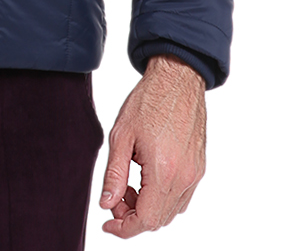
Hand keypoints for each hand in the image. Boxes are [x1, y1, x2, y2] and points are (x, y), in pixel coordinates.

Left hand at [99, 54, 205, 237]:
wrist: (177, 78)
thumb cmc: (149, 100)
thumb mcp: (121, 135)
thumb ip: (114, 174)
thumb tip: (107, 204)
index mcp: (164, 171)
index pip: (146, 220)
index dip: (124, 228)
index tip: (109, 223)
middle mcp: (184, 178)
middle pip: (159, 220)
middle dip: (133, 216)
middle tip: (116, 196)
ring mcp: (195, 174)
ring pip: (171, 211)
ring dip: (148, 208)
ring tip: (130, 183)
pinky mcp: (199, 167)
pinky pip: (182, 197)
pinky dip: (162, 198)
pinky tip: (147, 177)